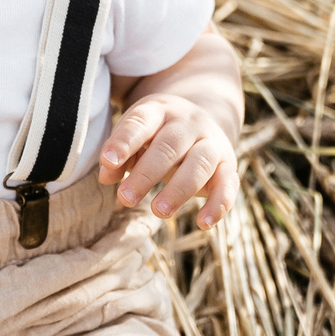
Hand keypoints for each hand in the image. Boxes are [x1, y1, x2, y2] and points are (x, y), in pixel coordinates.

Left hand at [98, 94, 239, 227]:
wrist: (204, 118)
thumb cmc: (157, 134)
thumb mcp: (136, 135)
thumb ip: (119, 154)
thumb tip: (106, 176)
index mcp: (159, 111)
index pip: (141, 122)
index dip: (124, 141)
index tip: (107, 161)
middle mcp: (189, 124)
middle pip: (169, 146)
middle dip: (146, 174)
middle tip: (125, 198)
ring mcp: (212, 142)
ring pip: (199, 164)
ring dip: (179, 190)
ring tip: (158, 211)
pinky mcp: (228, 165)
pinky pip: (228, 184)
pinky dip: (219, 205)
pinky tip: (203, 224)